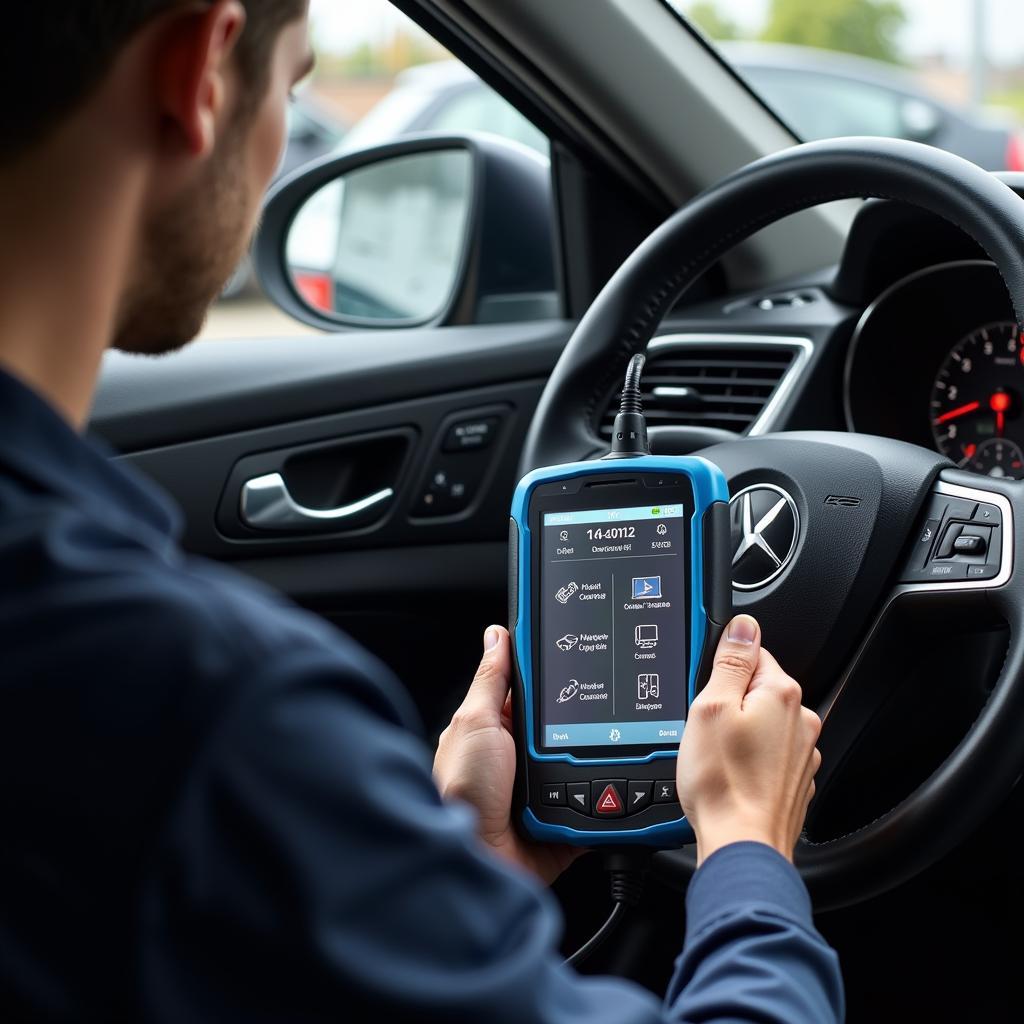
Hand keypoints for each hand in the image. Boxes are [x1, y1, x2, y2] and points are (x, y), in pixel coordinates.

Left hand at [433, 626, 583, 884]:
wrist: (475, 861)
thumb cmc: (460, 793)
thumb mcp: (475, 723)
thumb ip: (492, 680)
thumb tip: (497, 634)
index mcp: (497, 730)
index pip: (534, 693)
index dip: (555, 676)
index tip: (584, 653)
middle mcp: (521, 760)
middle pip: (567, 727)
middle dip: (583, 722)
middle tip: (603, 708)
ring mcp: (545, 792)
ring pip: (587, 764)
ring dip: (595, 762)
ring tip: (601, 757)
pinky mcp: (565, 824)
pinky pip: (597, 807)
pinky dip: (606, 800)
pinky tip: (610, 790)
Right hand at [677, 615, 820, 865]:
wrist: (742, 846)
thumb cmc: (724, 783)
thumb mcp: (710, 707)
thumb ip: (730, 661)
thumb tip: (744, 626)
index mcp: (781, 693)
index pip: (751, 652)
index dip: (720, 668)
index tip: (705, 688)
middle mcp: (801, 720)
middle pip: (757, 690)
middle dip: (729, 702)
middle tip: (704, 726)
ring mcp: (802, 753)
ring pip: (762, 724)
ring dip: (740, 732)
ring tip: (715, 757)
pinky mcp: (795, 781)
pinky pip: (768, 755)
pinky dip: (749, 760)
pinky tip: (729, 776)